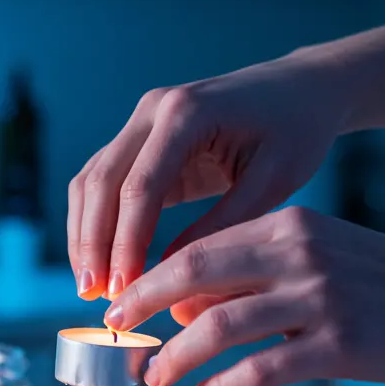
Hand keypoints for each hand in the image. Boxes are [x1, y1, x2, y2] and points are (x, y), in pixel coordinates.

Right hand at [67, 53, 343, 299]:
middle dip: (92, 243)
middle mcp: (153, 110)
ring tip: (91, 287)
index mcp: (188, 113)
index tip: (124, 291)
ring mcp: (141, 122)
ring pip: (90, 181)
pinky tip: (102, 262)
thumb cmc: (296, 132)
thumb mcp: (272, 183)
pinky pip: (102, 182)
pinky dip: (95, 222)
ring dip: (85, 235)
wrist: (300, 90)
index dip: (125, 243)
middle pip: (101, 182)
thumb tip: (169, 275)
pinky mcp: (140, 140)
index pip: (140, 186)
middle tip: (93, 295)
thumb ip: (221, 225)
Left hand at [103, 208, 384, 385]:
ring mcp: (320, 299)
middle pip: (195, 273)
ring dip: (176, 355)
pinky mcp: (338, 345)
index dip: (152, 276)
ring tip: (156, 375)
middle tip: (116, 331)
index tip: (123, 302)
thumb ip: (253, 273)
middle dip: (143, 304)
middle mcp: (302, 253)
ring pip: (219, 326)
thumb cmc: (373, 286)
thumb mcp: (316, 258)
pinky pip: (260, 371)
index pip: (201, 245)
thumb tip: (182, 304)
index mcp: (291, 224)